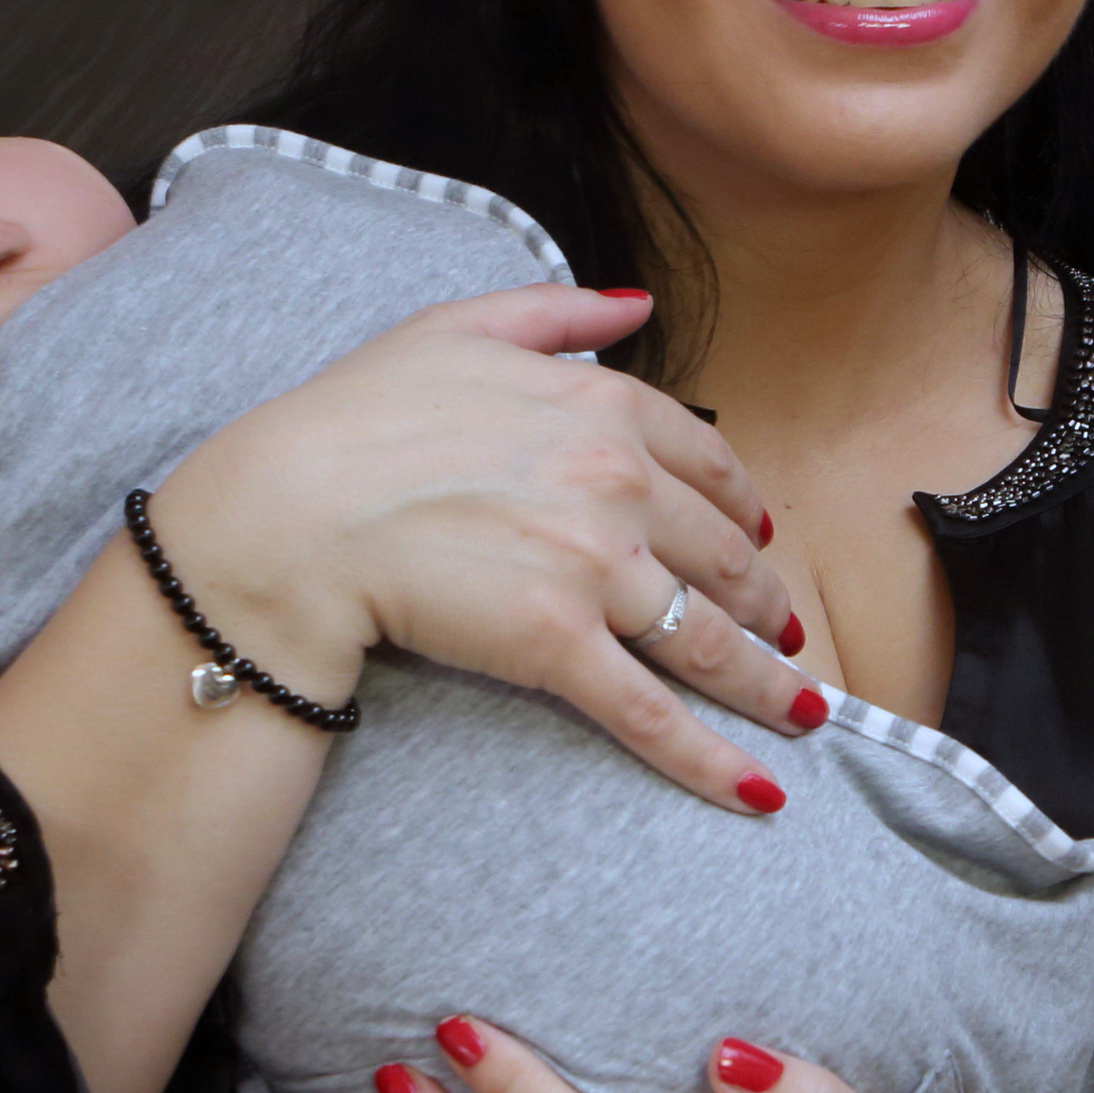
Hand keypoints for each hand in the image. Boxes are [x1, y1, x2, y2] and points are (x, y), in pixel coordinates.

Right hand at [143, 285, 820, 809]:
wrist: (294, 509)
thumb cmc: (356, 417)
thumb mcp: (458, 326)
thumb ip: (557, 313)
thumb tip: (637, 303)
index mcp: (603, 407)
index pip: (707, 465)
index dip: (741, 508)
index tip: (760, 538)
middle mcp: (618, 484)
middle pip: (722, 557)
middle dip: (763, 603)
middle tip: (783, 633)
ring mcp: (595, 569)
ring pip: (708, 638)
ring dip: (762, 684)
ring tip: (798, 712)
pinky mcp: (558, 646)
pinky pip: (653, 712)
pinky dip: (715, 759)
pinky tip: (760, 790)